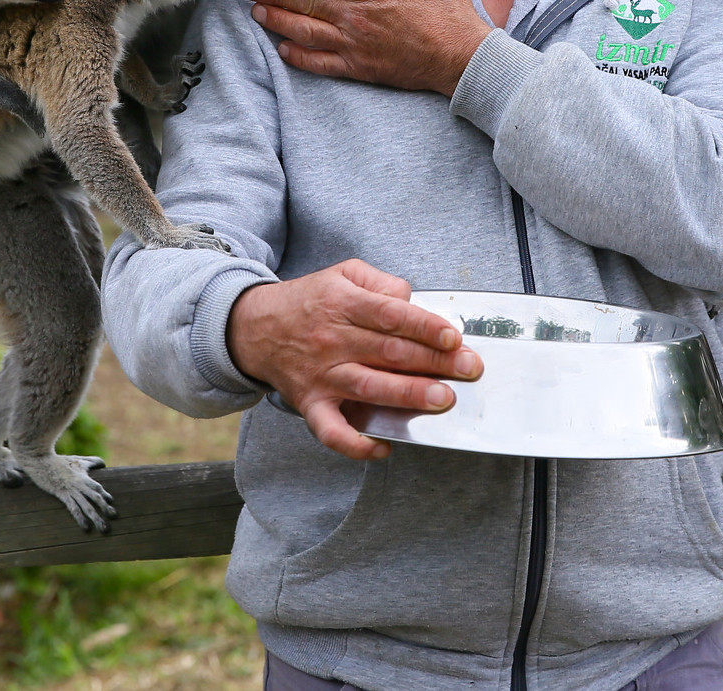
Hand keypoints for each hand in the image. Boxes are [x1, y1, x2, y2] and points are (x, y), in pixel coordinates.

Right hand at [227, 259, 482, 459]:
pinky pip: (332, 430)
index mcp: (343, 303)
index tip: (453, 337)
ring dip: (407, 395)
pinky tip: (383, 447)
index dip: (425, 327)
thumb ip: (381, 282)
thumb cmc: (309, 302)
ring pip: (369, 387)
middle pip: (389, 352)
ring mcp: (322, 375)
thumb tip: (411, 300)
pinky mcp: (311, 404)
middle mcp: (332, 340)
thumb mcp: (343, 274)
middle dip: (433, 362)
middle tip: (467, 369)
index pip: (391, 315)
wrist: (254, 327)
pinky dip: (355, 444)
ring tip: (441, 399)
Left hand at [242, 0, 491, 95]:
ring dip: (276, 21)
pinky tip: (284, 48)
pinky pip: (318, 63)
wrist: (461, 57)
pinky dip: (297, 56)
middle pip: (302, 2)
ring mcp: (354, 44)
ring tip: (258, 14)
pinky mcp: (358, 68)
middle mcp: (354, 15)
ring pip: (303, 31)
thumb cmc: (449, 8)